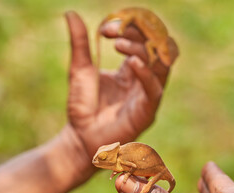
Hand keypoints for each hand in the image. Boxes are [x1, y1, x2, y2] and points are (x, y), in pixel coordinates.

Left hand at [64, 11, 177, 157]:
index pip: (145, 40)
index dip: (130, 28)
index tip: (105, 29)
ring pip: (162, 64)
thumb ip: (80, 43)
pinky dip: (146, 73)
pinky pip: (154, 89)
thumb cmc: (83, 107)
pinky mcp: (147, 112)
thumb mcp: (80, 69)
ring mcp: (148, 95)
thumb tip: (71, 13)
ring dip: (143, 49)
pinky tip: (132, 62)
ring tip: (119, 45)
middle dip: (140, 33)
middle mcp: (145, 80)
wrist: (80, 137)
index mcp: (133, 69)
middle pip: (158, 47)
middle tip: (114, 32)